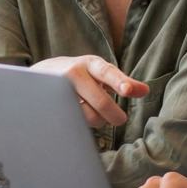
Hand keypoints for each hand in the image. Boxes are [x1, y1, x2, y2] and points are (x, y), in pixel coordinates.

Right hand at [31, 55, 147, 127]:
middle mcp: (73, 73)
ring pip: (88, 116)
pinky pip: (75, 123)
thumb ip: (122, 82)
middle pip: (100, 102)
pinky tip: (79, 116)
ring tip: (93, 113)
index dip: (119, 82)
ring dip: (97, 120)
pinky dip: (82, 124)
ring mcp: (60, 90)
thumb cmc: (79, 74)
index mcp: (90, 63)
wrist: (41, 74)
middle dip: (114, 115)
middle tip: (120, 119)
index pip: (106, 72)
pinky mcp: (51, 106)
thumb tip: (145, 91)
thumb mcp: (99, 72)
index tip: (128, 91)